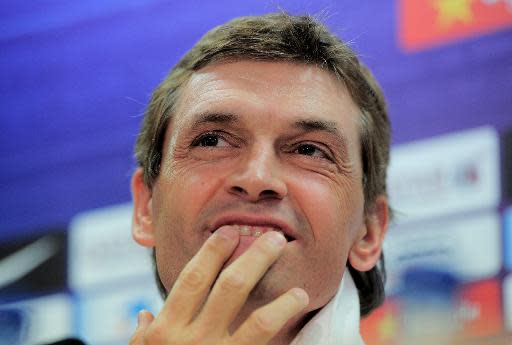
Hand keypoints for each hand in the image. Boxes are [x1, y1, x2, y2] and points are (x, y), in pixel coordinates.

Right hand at [129, 227, 308, 344]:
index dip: (213, 252)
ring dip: (283, 301)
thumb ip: (142, 338)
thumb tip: (143, 314)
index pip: (194, 278)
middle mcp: (191, 341)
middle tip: (274, 239)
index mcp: (165, 331)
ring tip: (300, 289)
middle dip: (254, 258)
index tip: (229, 232)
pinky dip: (285, 339)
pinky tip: (300, 332)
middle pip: (230, 288)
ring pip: (257, 322)